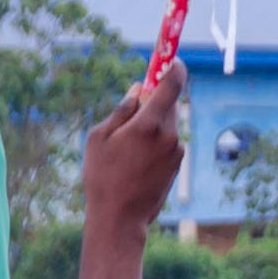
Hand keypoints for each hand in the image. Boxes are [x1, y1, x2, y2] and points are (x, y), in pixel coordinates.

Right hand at [77, 67, 190, 233]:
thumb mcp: (99, 138)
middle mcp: (168, 134)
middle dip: (153, 100)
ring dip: (151, 124)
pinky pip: (167, 141)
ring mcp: (176, 150)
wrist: (120, 219)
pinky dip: (154, 142)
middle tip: (132, 108)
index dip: (172, 65)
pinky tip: (135, 162)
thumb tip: (139, 90)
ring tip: (126, 148)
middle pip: (168, 102)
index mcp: (149, 124)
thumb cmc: (102, 177)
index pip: (173, 82)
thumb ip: (122, 110)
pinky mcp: (178, 163)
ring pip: (166, 123)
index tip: (168, 58)